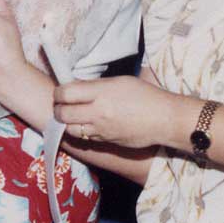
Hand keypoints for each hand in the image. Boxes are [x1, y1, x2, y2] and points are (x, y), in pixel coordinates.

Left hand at [53, 76, 191, 148]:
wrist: (165, 119)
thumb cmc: (145, 95)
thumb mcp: (119, 82)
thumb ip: (95, 86)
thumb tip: (76, 87)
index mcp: (100, 92)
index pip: (65, 93)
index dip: (58, 93)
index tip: (60, 92)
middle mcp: (98, 111)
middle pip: (63, 114)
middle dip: (57, 109)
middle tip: (60, 106)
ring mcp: (102, 128)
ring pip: (71, 129)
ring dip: (67, 123)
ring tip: (70, 117)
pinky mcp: (107, 140)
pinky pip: (86, 137)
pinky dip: (81, 132)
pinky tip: (85, 125)